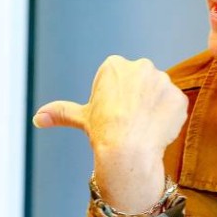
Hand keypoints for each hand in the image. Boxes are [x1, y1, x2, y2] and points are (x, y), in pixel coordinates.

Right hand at [34, 55, 188, 211]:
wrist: (128, 152)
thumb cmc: (103, 133)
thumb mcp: (81, 118)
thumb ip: (61, 112)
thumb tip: (38, 118)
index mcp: (115, 65)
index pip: (118, 79)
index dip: (114, 100)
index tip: (112, 114)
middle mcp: (141, 66)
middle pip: (140, 84)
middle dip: (135, 101)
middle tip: (127, 123)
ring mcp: (163, 81)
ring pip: (158, 96)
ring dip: (152, 110)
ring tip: (141, 128)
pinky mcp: (178, 98)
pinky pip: (173, 108)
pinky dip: (167, 120)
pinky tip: (155, 131)